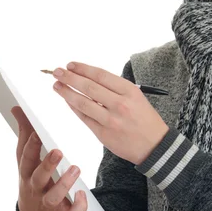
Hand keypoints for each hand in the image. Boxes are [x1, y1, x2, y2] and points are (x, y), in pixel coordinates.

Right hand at [11, 105, 87, 210]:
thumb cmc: (32, 178)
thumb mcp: (25, 158)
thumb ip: (25, 133)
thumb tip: (18, 108)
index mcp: (27, 171)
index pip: (26, 158)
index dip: (31, 146)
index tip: (37, 132)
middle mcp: (36, 187)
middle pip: (38, 177)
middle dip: (47, 165)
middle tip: (58, 151)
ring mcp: (48, 202)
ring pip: (54, 197)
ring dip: (64, 184)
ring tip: (75, 169)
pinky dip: (77, 207)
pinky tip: (82, 195)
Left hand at [52, 62, 168, 164]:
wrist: (154, 145)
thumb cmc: (145, 119)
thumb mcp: (136, 97)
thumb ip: (115, 89)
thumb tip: (88, 79)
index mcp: (129, 91)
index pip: (100, 75)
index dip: (83, 69)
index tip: (71, 65)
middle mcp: (120, 104)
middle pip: (89, 87)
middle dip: (70, 77)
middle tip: (57, 72)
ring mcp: (111, 120)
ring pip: (83, 103)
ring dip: (67, 92)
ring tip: (57, 85)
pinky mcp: (103, 134)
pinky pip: (84, 118)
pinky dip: (74, 108)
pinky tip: (67, 100)